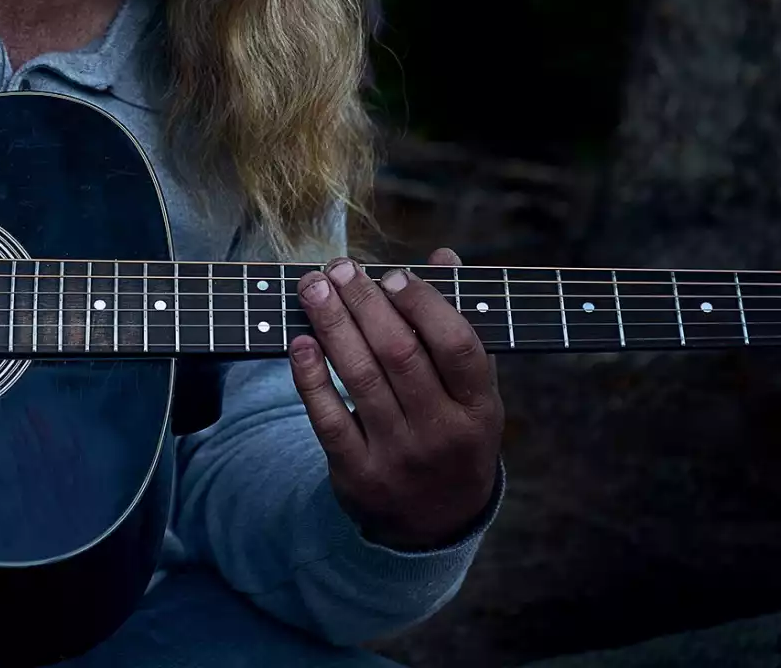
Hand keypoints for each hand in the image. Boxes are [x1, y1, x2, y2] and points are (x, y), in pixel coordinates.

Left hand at [290, 248, 503, 550]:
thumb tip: (443, 257)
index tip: (393, 274)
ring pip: (361, 378)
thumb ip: (458, 323)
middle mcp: (443, 433)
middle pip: (400, 354)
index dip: (424, 303)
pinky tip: (300, 341)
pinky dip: (310, 376)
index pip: (457, 345)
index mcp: (480, 408)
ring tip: (314, 287)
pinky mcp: (358, 475)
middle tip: (340, 267)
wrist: (435, 524)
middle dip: (365, 303)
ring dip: (333, 325)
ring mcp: (399, 457)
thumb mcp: (472, 390)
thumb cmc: (453, 432)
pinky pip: (327, 418)